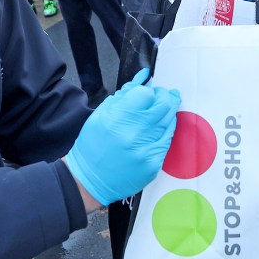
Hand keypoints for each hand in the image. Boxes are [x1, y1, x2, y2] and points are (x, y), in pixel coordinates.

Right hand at [64, 69, 180, 204]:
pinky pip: (167, 140)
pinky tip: (159, 127)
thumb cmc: (92, 146)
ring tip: (162, 109)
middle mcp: (133, 135)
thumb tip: (143, 77)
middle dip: (165, 96)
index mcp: (116, 120)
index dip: (149, 90)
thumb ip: (124, 95)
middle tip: (162, 95)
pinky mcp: (153, 164)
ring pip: (169, 121)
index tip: (148, 91)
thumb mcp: (100, 115)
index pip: (146, 94)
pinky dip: (166, 130)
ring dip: (168, 112)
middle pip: (163, 105)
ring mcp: (146, 151)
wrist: (89, 180)